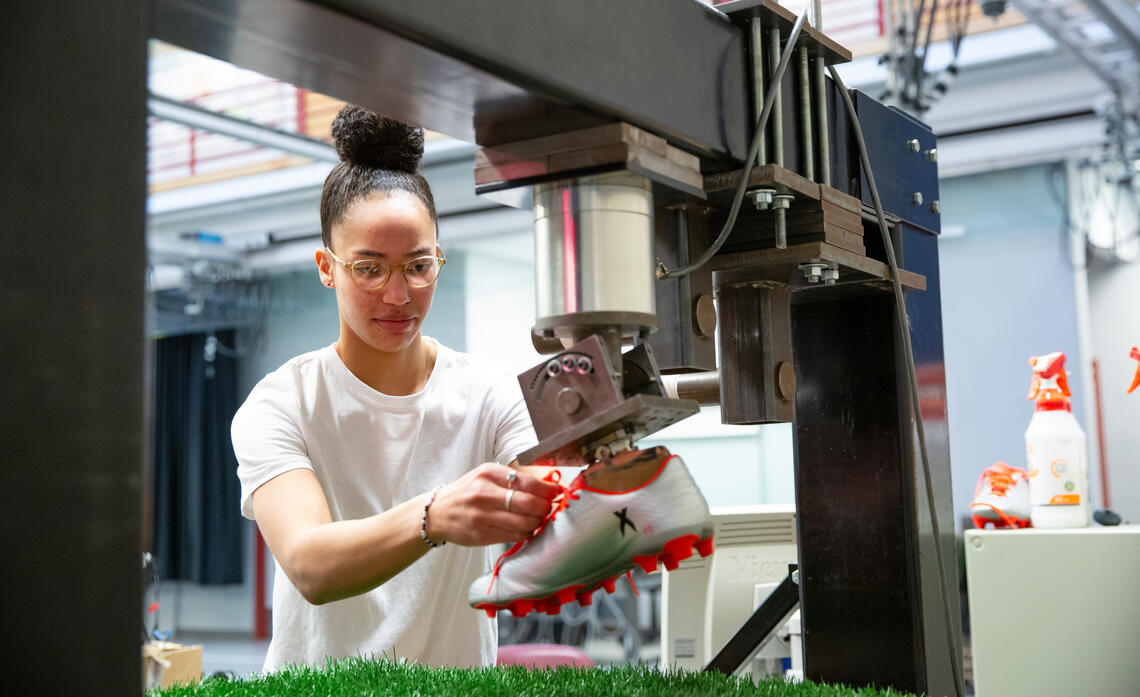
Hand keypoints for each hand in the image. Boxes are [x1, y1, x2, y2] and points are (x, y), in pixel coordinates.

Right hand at [425, 463, 561, 545]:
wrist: (437, 512)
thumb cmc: (465, 493)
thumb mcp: (485, 476)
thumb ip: (511, 480)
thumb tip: (545, 487)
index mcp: (488, 474)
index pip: (527, 482)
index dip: (546, 490)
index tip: (555, 493)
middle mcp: (484, 493)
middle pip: (528, 504)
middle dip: (545, 508)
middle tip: (548, 508)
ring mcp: (481, 516)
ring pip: (523, 523)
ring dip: (537, 523)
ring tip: (537, 519)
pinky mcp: (480, 535)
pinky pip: (513, 536)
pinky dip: (525, 533)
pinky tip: (524, 529)